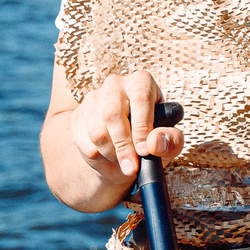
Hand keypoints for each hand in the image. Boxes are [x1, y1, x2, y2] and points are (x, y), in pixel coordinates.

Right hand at [67, 71, 184, 192]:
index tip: (144, 151)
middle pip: (113, 113)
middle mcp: (116, 84)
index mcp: (142, 82)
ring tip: (124, 162)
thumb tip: (155, 142)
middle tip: (132, 167)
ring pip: (96, 130)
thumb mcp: (169, 143)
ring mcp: (93, 98)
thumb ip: (170, 140)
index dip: (142, 127)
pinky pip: (83, 140)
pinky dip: (97, 155)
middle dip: (123, 145)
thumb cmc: (151, 141)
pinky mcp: (78, 115)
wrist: (123, 153)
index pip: (140, 99)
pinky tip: (109, 156)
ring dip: (111, 153)